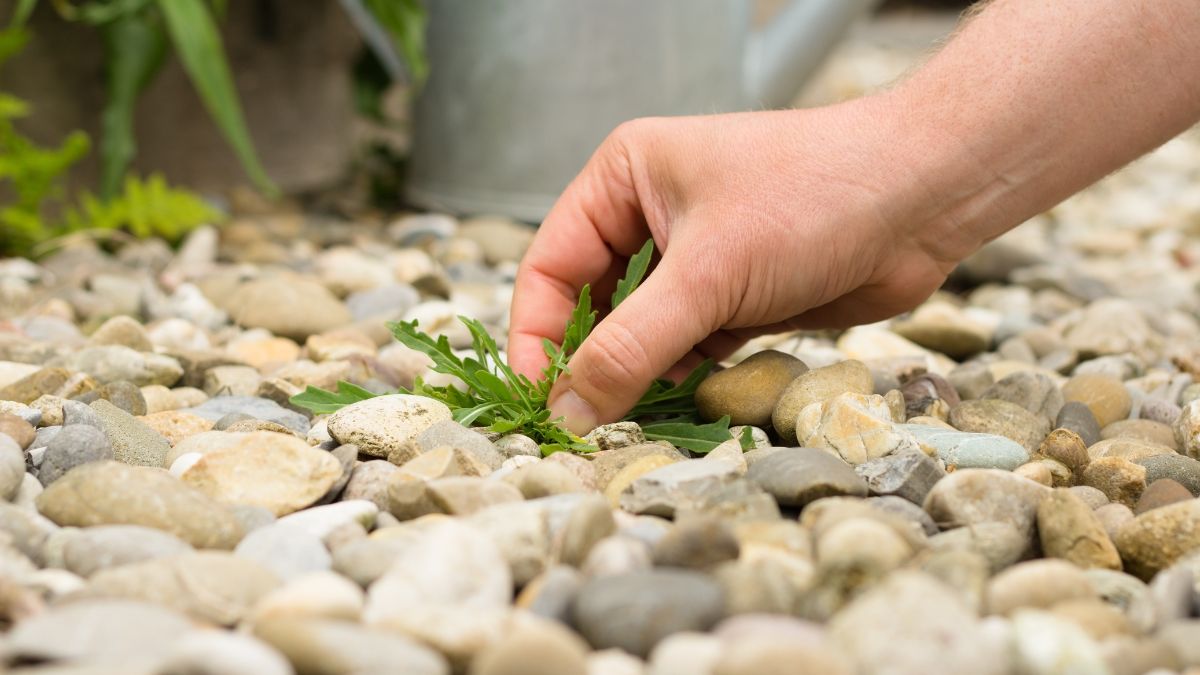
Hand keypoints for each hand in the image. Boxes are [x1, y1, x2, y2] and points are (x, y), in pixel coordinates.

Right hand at [508, 96, 975, 433]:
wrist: (925, 198)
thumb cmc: (813, 198)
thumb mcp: (709, 274)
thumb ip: (632, 347)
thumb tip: (569, 411)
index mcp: (622, 180)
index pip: (550, 267)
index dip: (538, 336)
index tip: (540, 400)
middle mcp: (650, 216)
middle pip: (590, 307)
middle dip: (589, 363)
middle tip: (586, 425)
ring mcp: (695, 261)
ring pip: (639, 334)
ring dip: (637, 377)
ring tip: (636, 419)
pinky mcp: (734, 298)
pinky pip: (685, 349)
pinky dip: (681, 380)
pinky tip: (685, 401)